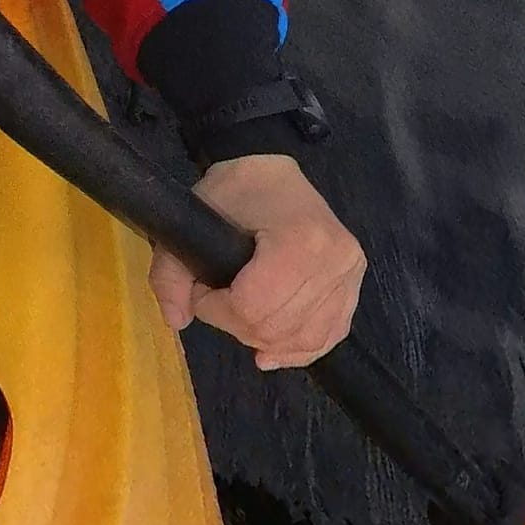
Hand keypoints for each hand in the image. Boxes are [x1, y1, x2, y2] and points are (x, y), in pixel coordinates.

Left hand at [149, 153, 365, 369]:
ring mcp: (350, 275)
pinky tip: (272, 351)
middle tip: (219, 299)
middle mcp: (335, 261)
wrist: (273, 173)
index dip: (216, 310)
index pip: (253, 307)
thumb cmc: (234, 192)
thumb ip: (170, 273)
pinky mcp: (354, 287)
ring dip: (264, 339)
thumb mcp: (190, 221)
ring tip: (242, 316)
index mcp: (300, 240)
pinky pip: (327, 336)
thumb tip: (177, 320)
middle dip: (236, 324)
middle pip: (276, 327)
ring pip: (302, 338)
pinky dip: (297, 349)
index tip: (201, 290)